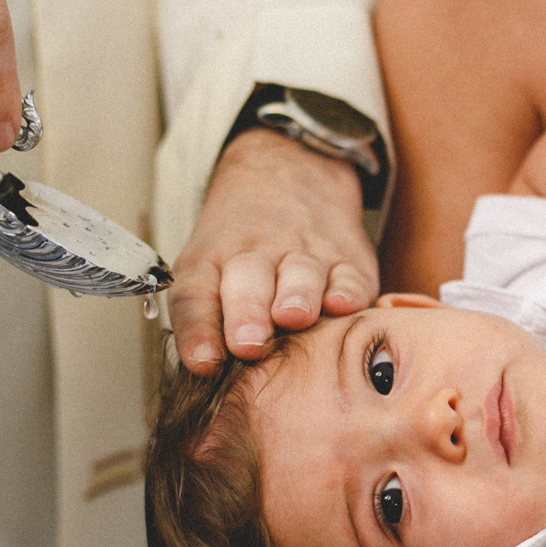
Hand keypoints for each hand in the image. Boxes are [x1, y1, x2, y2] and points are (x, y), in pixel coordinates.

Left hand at [169, 129, 376, 373]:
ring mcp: (304, 256)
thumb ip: (204, 320)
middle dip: (247, 315)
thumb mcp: (205, 269)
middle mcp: (255, 257)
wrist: (288, 169)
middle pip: (247, 285)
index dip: (198, 330)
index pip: (197, 295)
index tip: (202, 361)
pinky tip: (342, 304)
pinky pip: (348, 275)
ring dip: (295, 297)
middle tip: (247, 344)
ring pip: (299, 275)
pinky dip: (346, 290)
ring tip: (293, 317)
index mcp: (211, 263)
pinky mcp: (347, 260)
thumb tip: (202, 376)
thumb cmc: (239, 245)